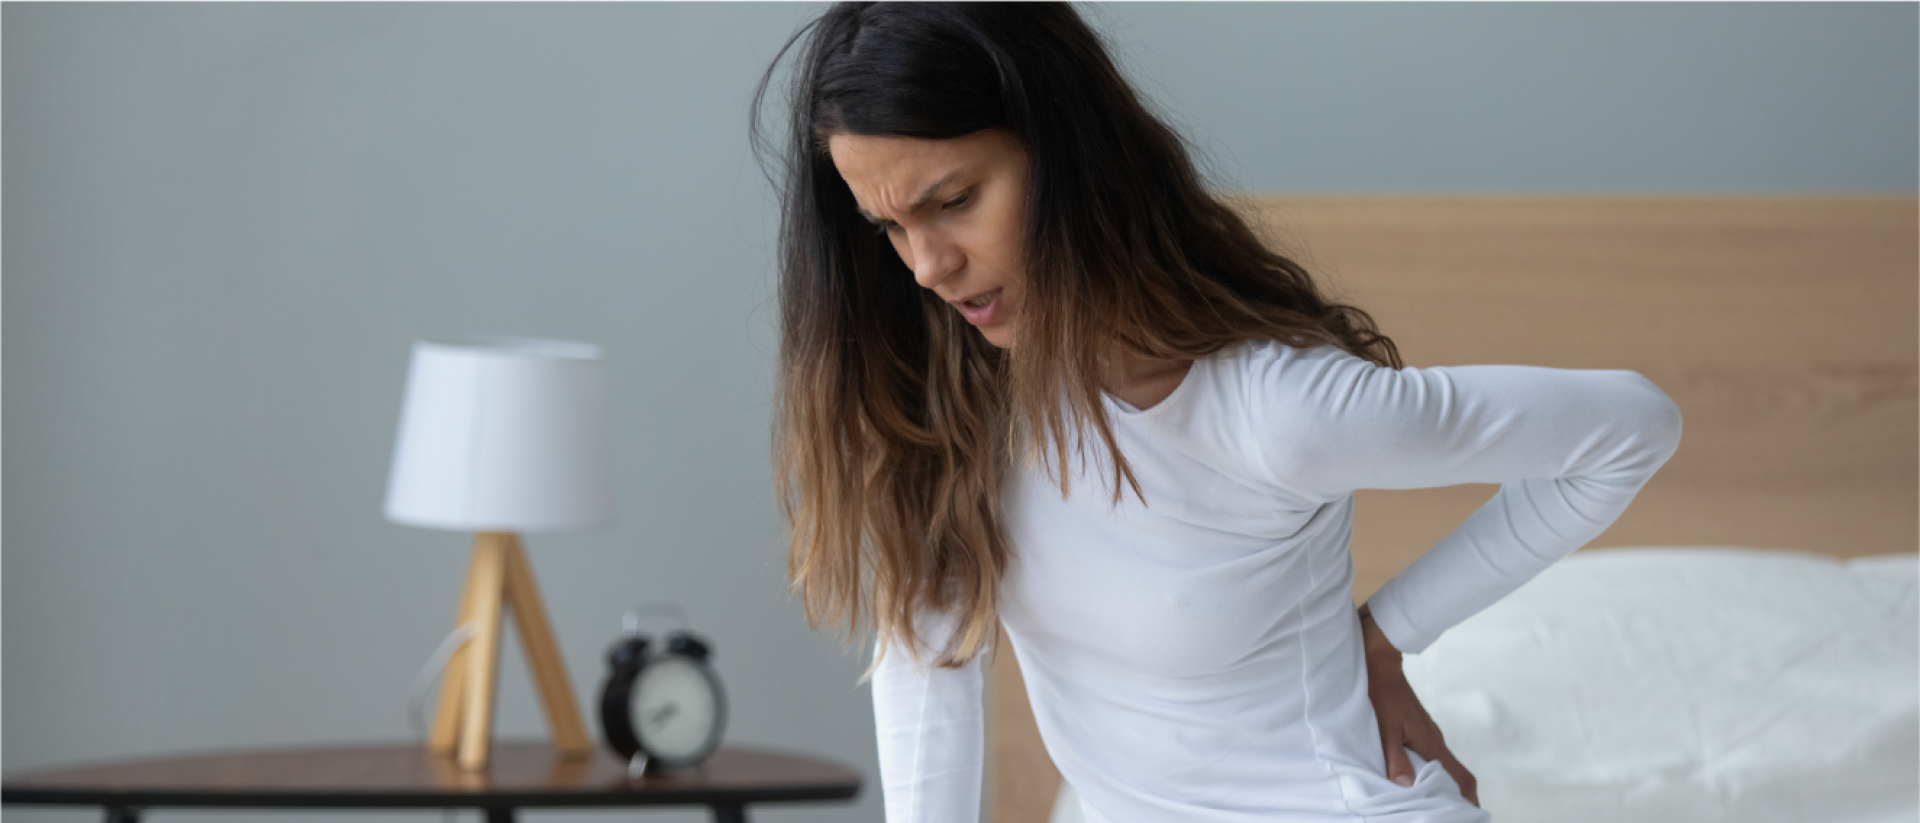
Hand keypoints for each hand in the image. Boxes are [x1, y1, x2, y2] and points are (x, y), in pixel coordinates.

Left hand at [1360, 608, 1479, 806]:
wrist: (1381, 662)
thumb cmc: (1382, 693)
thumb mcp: (1384, 729)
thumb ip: (1395, 758)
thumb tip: (1406, 786)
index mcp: (1432, 744)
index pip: (1461, 778)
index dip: (1468, 800)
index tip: (1469, 815)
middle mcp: (1436, 741)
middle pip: (1455, 776)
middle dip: (1456, 797)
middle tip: (1450, 814)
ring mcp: (1429, 734)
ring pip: (1443, 766)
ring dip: (1442, 785)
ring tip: (1434, 803)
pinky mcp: (1420, 729)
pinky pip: (1431, 756)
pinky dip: (1431, 772)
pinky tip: (1416, 778)